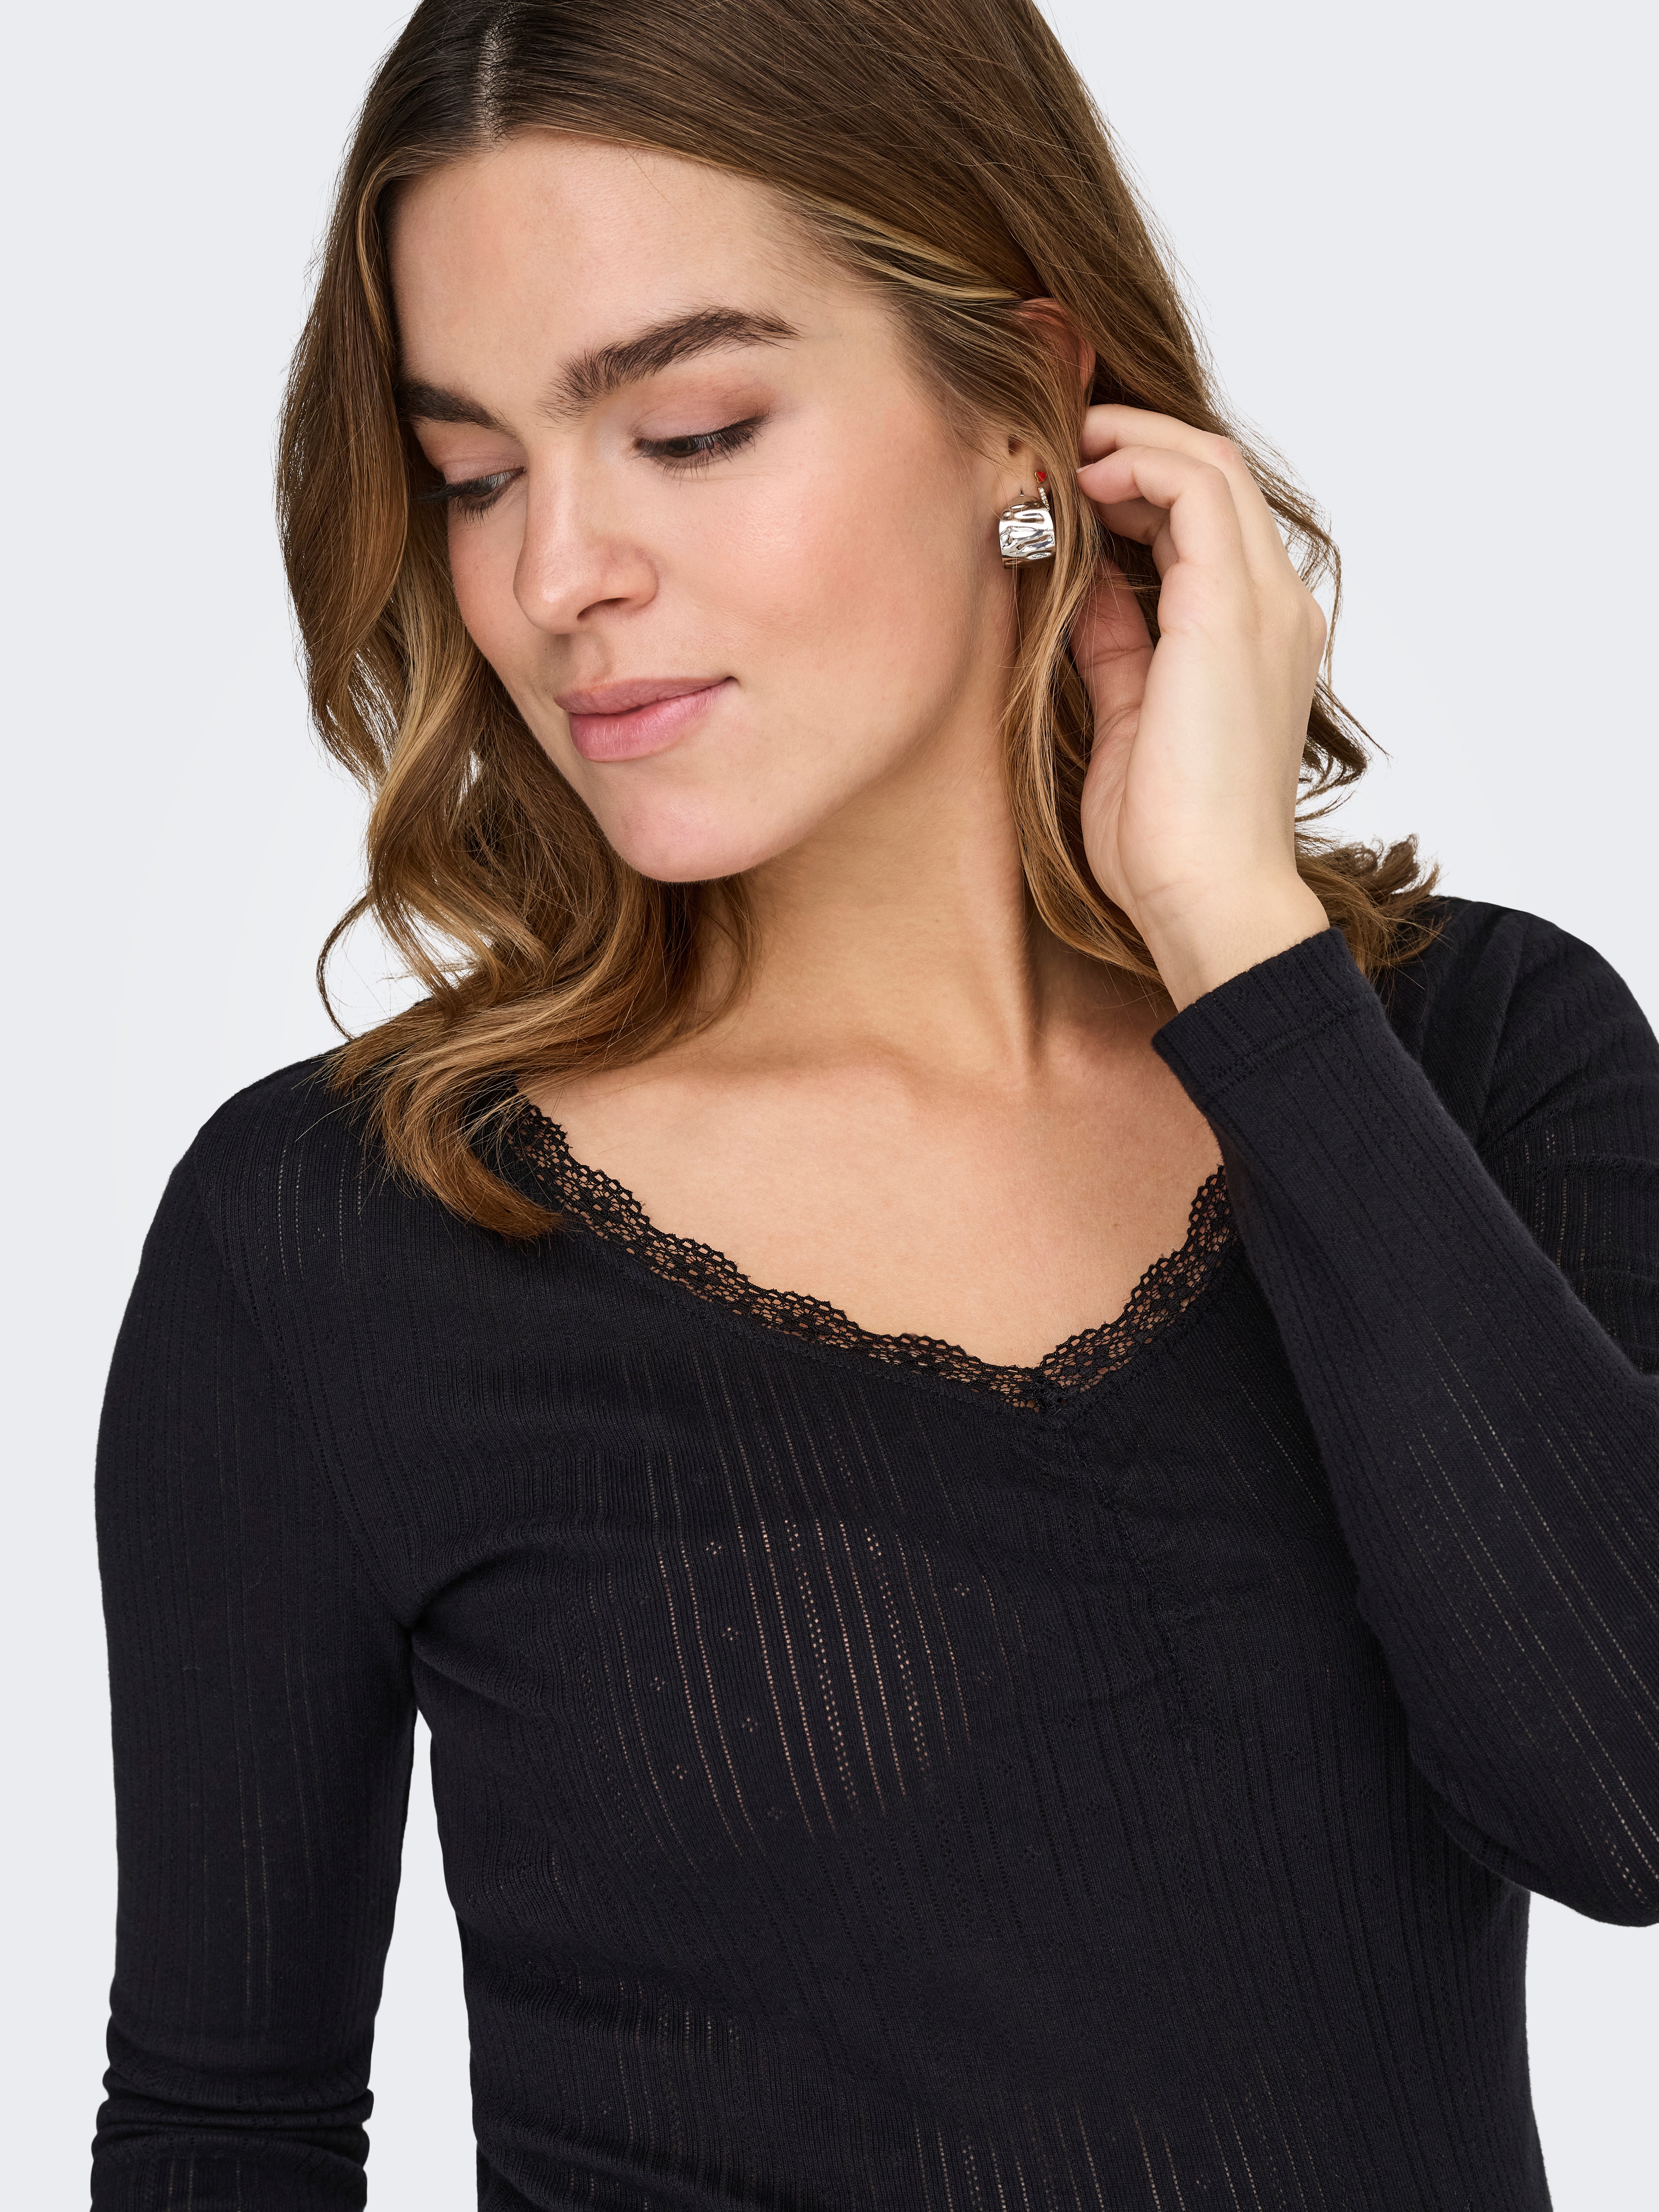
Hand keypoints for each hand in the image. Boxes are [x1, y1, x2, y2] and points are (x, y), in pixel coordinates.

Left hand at [1072, 405, 1331, 1010]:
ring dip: (1136, 442)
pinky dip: (1139, 468)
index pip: (1212, 520)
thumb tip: (1088, 581)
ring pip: (1211, 467)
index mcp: (1256, 638)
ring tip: (1071, 447)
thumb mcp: (1127, 712)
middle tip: (1067, 436)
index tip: (1076, 477)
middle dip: (1139, 441)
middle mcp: (1276, 610)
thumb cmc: (1166, 834)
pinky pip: (1195, 493)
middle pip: (1217, 475)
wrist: (1207, 895)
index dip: (1144, 480)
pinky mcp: (1230, 613)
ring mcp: (1264, 606)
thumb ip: (1118, 639)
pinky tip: (1087, 483)